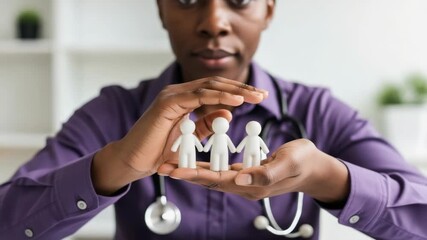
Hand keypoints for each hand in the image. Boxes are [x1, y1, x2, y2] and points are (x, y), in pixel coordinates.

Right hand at [92, 77, 267, 194]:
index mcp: (184, 98)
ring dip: (235, 91)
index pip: (216, 90)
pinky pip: (198, 96)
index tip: (258, 97)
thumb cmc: (159, 151)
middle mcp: (179, 93)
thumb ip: (207, 124)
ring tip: (255, 97)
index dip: (238, 92)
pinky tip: (236, 101)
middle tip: (263, 95)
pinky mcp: (167, 103)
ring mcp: (172, 95)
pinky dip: (219, 97)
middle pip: (216, 84)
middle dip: (242, 89)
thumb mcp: (191, 137)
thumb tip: (228, 112)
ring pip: (210, 86)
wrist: (134, 160)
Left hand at [157, 139, 348, 203]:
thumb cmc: (304, 163)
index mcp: (251, 185)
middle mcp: (244, 185)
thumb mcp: (288, 163)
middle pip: (208, 180)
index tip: (173, 170)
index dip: (193, 175)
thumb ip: (265, 173)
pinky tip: (195, 158)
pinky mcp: (246, 173)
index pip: (216, 180)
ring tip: (171, 163)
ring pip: (212, 175)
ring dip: (191, 170)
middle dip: (185, 173)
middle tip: (162, 167)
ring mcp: (244, 180)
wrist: (314, 168)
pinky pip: (222, 169)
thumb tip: (238, 179)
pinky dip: (206, 164)